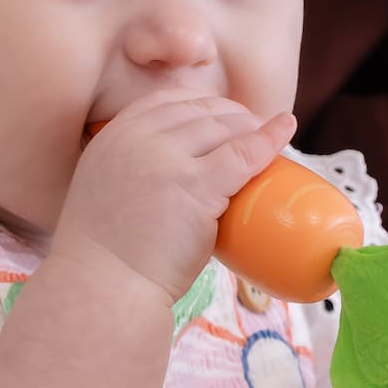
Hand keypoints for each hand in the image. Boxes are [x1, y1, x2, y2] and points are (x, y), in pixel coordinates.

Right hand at [55, 92, 295, 302]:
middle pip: (199, 110)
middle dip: (232, 117)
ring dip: (251, 128)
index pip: (166, 101)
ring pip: (223, 128)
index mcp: (114, 137)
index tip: (220, 117)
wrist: (104, 287)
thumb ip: (129, 172)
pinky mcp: (194, 184)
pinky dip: (268, 140)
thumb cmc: (107, 256)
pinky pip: (243, 153)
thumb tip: (166, 178)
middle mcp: (137, 138)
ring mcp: (166, 159)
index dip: (200, 105)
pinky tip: (284, 130)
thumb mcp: (106, 192)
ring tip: (268, 138)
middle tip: (252, 133)